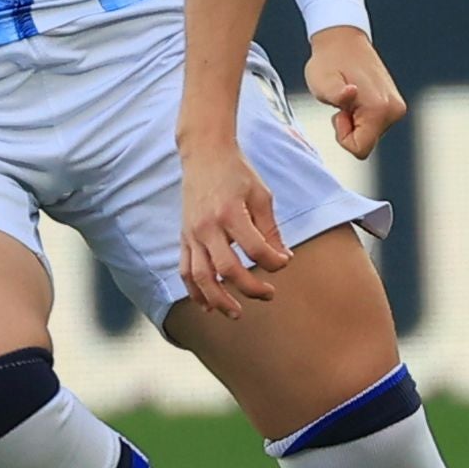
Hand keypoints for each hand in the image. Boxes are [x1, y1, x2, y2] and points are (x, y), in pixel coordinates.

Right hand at [180, 137, 290, 308]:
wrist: (204, 154)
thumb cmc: (237, 173)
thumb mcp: (261, 195)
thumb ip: (270, 229)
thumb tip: (282, 258)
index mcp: (230, 212)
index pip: (255, 249)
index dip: (274, 262)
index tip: (284, 262)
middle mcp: (207, 226)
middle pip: (228, 270)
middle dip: (251, 288)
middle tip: (269, 295)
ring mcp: (192, 233)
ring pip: (202, 277)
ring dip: (219, 300)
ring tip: (236, 313)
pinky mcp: (183, 237)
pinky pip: (185, 271)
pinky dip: (195, 292)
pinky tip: (208, 306)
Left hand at [296, 25, 405, 156]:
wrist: (342, 40)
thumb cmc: (328, 61)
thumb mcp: (322, 82)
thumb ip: (335, 95)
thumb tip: (351, 93)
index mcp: (380, 108)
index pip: (360, 150)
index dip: (343, 136)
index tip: (339, 113)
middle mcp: (394, 110)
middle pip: (366, 143)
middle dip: (350, 128)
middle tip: (343, 102)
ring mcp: (396, 107)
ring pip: (370, 134)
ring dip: (355, 121)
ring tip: (349, 96)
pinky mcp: (394, 104)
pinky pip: (373, 125)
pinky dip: (361, 115)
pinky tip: (356, 95)